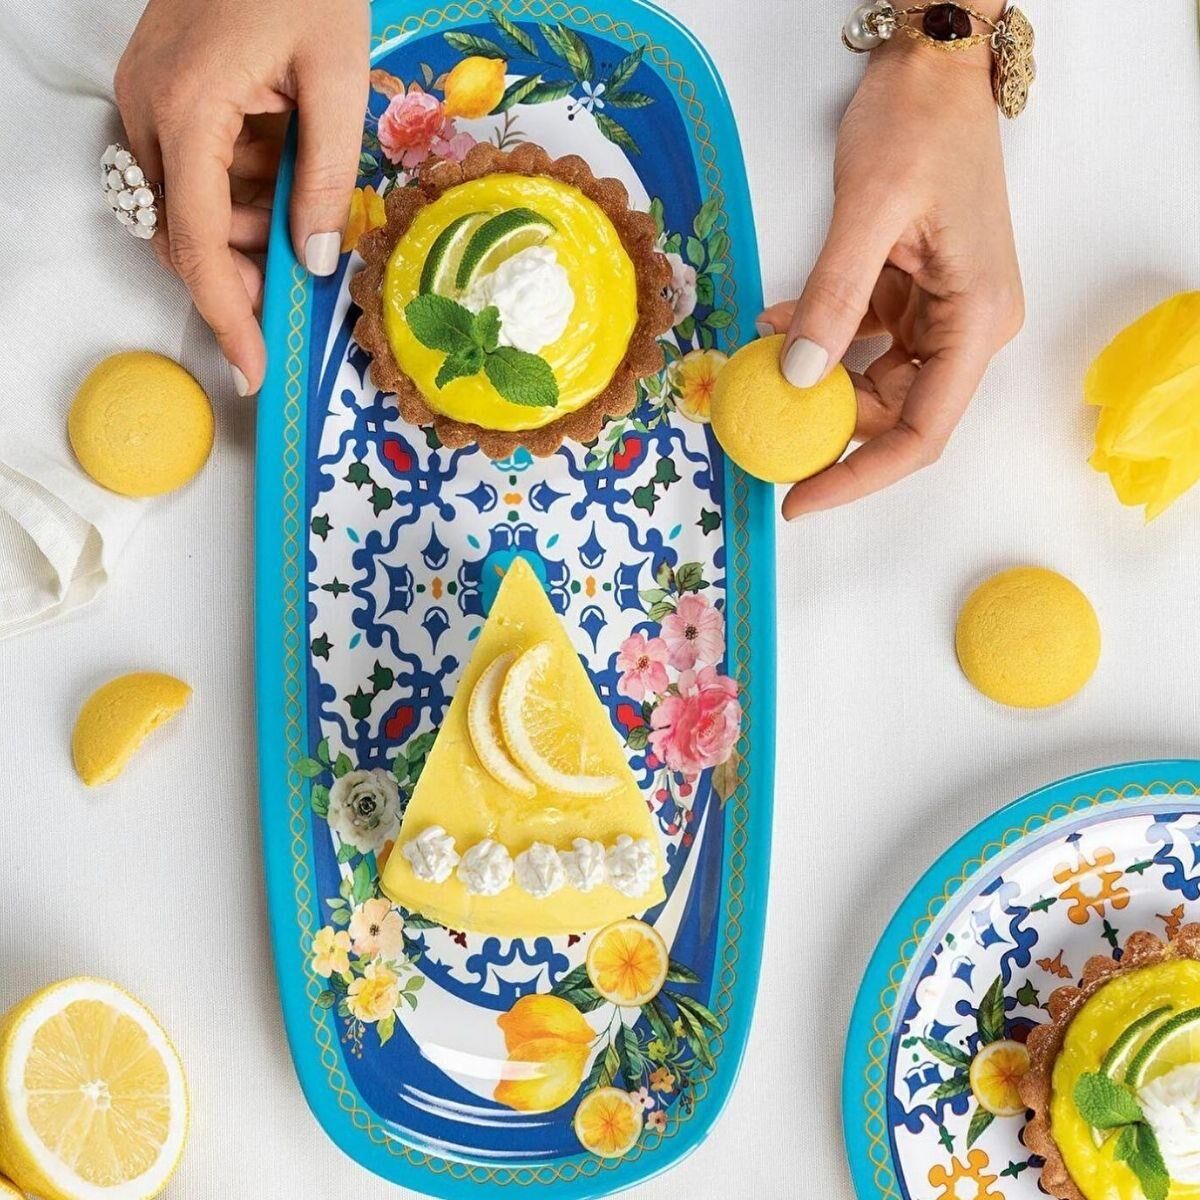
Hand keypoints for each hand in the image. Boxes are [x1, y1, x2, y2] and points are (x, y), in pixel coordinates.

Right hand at [115, 0, 369, 393]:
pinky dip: (235, 190)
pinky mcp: (161, 92)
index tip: (251, 369)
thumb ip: (326, 180)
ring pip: (184, 208)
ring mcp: (146, 99)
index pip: (194, 243)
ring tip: (302, 193)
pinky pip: (190, 171)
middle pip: (182, 234)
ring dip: (244, 226)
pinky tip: (279, 164)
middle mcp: (148, 110)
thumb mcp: (337, 82)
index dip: (226, 316)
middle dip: (241, 267)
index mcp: (187, 108)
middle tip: (304, 266)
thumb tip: (313, 261)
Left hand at [759, 32, 1023, 517]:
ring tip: (759, 380)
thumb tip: (801, 377)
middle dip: (830, 435)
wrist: (932, 65)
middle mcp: (966, 326)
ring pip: (874, 382)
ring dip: (817, 386)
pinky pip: (860, 338)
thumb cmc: (920, 124)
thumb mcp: (871, 211)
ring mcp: (938, 311)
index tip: (800, 500)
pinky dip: (817, 339)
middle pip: (897, 414)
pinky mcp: (910, 291)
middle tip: (763, 443)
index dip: (860, 476)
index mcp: (977, 321)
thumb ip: (835, 297)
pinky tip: (775, 328)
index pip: (922, 430)